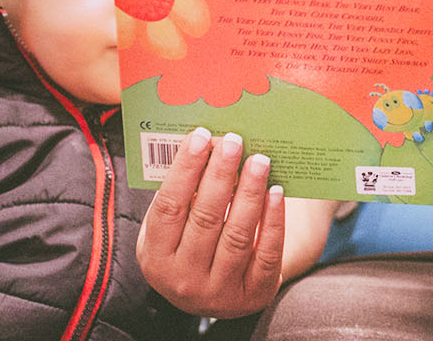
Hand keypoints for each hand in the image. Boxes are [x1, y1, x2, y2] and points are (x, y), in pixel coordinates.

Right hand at [137, 128, 286, 318]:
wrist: (216, 295)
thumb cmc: (189, 246)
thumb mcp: (171, 229)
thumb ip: (181, 194)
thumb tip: (208, 145)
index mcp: (156, 258)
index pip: (169, 207)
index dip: (185, 169)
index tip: (202, 136)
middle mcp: (183, 280)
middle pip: (205, 218)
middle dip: (221, 175)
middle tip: (234, 142)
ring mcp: (219, 293)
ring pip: (237, 235)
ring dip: (250, 192)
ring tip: (259, 161)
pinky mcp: (254, 296)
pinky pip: (267, 253)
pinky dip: (273, 220)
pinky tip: (276, 193)